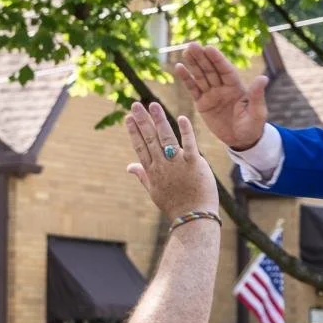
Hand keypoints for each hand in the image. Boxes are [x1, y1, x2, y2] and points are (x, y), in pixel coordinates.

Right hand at [124, 101, 215, 215]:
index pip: (140, 147)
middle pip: (150, 139)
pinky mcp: (194, 164)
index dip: (134, 131)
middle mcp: (162, 165)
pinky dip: (186, 132)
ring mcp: (177, 164)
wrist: (194, 217)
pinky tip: (182, 117)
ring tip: (153, 105)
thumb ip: (142, 176)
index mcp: (152, 171)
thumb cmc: (175, 205)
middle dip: (142, 120)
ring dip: (159, 120)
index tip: (128, 118)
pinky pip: (189, 145)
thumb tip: (129, 167)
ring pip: (165, 138)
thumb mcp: (154, 191)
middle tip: (135, 104)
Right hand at [174, 44, 268, 150]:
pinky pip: (193, 89)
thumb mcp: (258, 113)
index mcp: (236, 87)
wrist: (241, 141)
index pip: (225, 70)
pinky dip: (186, 79)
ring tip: (185, 51)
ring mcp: (211, 94)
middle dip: (202, 57)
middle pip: (210, 69)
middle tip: (192, 44)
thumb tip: (263, 78)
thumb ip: (257, 96)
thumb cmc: (253, 126)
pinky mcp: (202, 103)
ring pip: (200, 76)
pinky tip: (179, 67)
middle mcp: (223, 87)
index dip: (217, 59)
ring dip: (193, 64)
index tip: (208, 48)